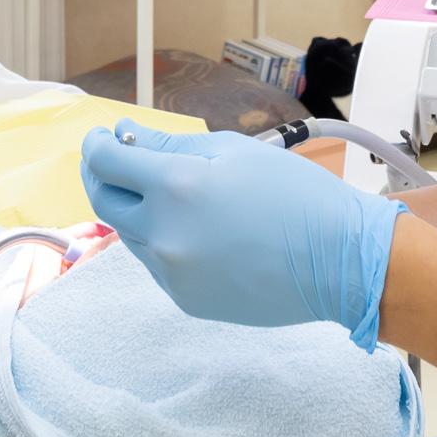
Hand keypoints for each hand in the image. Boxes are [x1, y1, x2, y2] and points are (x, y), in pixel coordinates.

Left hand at [80, 123, 404, 347]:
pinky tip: (196, 230)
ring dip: (134, 209)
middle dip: (101, 175)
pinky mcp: (185, 299)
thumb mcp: (233, 152)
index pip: (106, 162)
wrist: (339, 261)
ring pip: (128, 234)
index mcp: (176, 187)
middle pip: (104, 201)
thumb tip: (124, 138)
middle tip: (113, 160)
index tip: (103, 137)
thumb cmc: (295, 195)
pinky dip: (162, 241)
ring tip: (167, 194)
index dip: (97, 145)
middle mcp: (164, 233)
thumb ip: (169, 145)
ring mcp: (172, 272)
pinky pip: (156, 263)